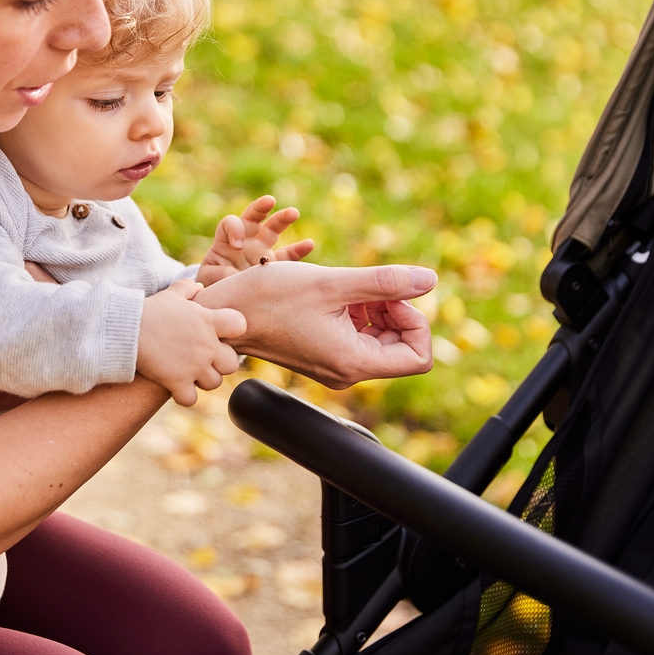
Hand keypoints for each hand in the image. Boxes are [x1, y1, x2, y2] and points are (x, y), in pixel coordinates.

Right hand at [137, 278, 245, 406]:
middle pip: (231, 364)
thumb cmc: (150, 310)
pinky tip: (176, 386)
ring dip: (202, 380)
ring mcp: (194, 366)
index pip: (240, 325)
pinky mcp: (177, 382)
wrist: (126, 329)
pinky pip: (191, 399)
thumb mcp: (171, 293)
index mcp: (209, 321)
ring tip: (189, 372)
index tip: (220, 333)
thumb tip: (199, 287)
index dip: (232, 330)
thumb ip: (188, 288)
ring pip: (214, 383)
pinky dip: (184, 396)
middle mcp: (207, 346)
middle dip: (220, 363)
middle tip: (204, 359)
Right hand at [194, 262, 435, 389]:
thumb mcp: (333, 283)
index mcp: (352, 362)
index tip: (391, 296)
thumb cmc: (270, 298)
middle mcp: (346, 372)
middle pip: (401, 347)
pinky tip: (333, 295)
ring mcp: (334, 366)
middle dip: (394, 311)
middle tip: (367, 288)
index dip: (416, 320)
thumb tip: (429, 281)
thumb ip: (385, 283)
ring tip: (345, 289)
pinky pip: (357, 338)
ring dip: (374, 309)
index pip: (419, 356)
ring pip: (379, 339)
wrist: (224, 312)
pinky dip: (355, 313)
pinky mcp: (323, 356)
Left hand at [196, 195, 314, 285]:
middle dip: (261, 207)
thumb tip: (233, 273)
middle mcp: (245, 240)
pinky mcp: (274, 266)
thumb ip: (216, 275)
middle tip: (269, 201)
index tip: (238, 246)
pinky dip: (298, 249)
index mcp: (226, 240)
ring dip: (283, 218)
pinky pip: (288, 256)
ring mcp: (261, 251)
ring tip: (293, 213)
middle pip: (254, 217)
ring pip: (273, 229)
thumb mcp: (207, 280)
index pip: (230, 223)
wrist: (224, 300)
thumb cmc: (211, 286)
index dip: (234, 230)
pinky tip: (309, 244)